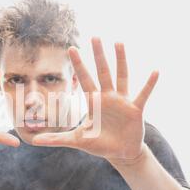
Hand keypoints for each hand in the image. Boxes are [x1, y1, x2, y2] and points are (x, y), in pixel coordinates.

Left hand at [32, 37, 158, 162]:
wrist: (120, 152)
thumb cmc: (99, 144)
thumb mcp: (76, 141)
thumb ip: (56, 139)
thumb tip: (34, 142)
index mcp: (93, 102)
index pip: (84, 80)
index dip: (79, 65)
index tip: (72, 48)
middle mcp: (107, 97)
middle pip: (102, 72)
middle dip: (98, 55)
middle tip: (95, 36)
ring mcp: (122, 102)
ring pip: (121, 77)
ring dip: (121, 60)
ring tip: (119, 43)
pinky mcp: (135, 110)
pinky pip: (143, 94)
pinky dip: (149, 84)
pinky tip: (155, 71)